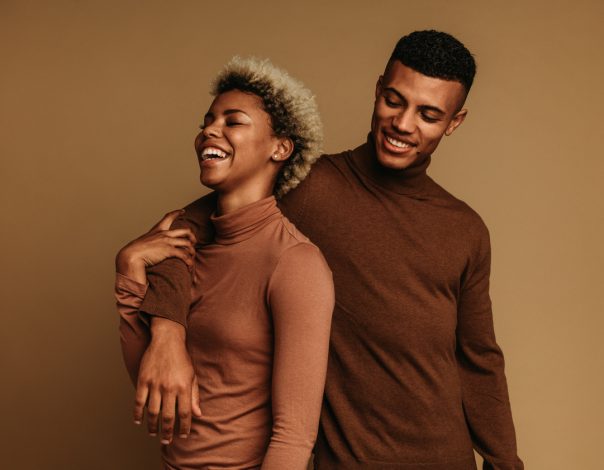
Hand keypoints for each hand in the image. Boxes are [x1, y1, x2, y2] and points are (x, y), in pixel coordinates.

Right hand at [116, 209, 196, 283]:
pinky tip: (190, 266)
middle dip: (192, 237)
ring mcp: (167, 241)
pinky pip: (184, 255)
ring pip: (188, 244)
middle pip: (185, 231)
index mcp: (157, 230)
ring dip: (192, 251)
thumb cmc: (134, 252)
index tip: (182, 211)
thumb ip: (149, 242)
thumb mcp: (142, 242)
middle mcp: (164, 234)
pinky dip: (189, 261)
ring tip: (192, 258)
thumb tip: (149, 248)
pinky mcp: (169, 250)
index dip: (177, 213)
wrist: (131, 256)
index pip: (168, 217)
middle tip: (193, 242)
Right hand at [134, 318, 201, 443]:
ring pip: (153, 412)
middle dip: (167, 432)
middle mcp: (169, 387)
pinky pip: (138, 401)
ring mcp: (155, 384)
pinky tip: (139, 421)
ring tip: (153, 433)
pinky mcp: (143, 380)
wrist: (167, 340)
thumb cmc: (182, 359)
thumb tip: (198, 414)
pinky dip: (138, 413)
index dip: (184, 427)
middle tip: (166, 441)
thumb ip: (194, 396)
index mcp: (183, 387)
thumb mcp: (192, 376)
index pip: (185, 413)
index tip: (183, 435)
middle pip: (168, 416)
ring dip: (153, 426)